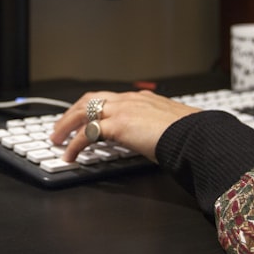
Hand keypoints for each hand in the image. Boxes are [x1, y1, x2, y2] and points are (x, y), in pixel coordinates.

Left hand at [50, 90, 199, 162]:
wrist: (196, 135)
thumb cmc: (190, 134)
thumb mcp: (170, 126)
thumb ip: (157, 128)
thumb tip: (155, 140)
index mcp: (142, 98)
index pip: (109, 98)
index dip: (92, 106)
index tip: (83, 115)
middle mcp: (129, 100)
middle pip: (90, 100)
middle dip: (72, 112)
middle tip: (60, 125)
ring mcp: (121, 110)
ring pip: (82, 112)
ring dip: (66, 125)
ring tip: (56, 138)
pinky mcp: (117, 125)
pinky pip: (87, 134)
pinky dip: (74, 145)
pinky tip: (70, 155)